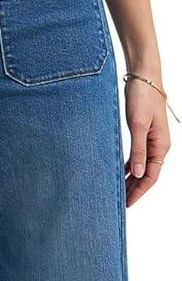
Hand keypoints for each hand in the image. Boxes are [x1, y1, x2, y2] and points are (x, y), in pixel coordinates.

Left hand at [124, 77, 170, 206]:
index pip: (151, 176)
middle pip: (147, 174)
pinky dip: (129, 166)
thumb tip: (137, 174)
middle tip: (120, 203)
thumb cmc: (143, 97)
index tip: (127, 204)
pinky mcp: (144, 133)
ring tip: (119, 191)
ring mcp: (152, 140)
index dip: (139, 191)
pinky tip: (120, 172)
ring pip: (142, 166)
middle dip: (135, 189)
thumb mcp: (138, 125)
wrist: (144, 76)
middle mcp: (159, 146)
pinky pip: (138, 156)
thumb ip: (138, 150)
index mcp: (161, 146)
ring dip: (132, 179)